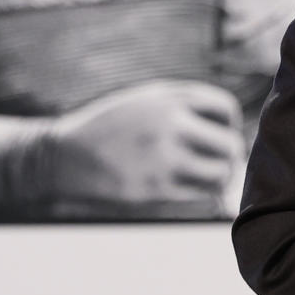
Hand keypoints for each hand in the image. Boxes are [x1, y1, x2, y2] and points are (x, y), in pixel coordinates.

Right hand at [23, 81, 245, 218]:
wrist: (65, 156)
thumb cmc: (111, 127)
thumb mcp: (145, 99)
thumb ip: (184, 104)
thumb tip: (228, 126)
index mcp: (168, 99)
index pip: (225, 109)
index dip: (228, 124)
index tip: (219, 134)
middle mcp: (169, 125)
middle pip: (229, 144)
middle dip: (229, 155)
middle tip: (221, 161)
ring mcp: (163, 159)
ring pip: (221, 173)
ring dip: (221, 177)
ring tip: (212, 178)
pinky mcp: (155, 190)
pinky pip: (201, 195)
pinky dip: (205, 194)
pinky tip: (195, 189)